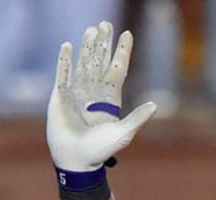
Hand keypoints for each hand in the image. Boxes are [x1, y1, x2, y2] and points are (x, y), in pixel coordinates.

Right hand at [46, 21, 156, 186]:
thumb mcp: (123, 133)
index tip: (127, 34)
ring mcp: (77, 92)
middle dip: (104, 43)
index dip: (122, 52)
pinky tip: (67, 46)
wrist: (76, 160)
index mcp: (110, 98)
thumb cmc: (100, 151)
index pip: (118, 68)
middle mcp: (94, 92)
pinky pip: (62, 74)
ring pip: (83, 63)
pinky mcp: (60, 97)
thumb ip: (137, 118)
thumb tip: (155, 105)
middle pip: (100, 61)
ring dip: (87, 47)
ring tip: (91, 30)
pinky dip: (64, 61)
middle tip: (106, 24)